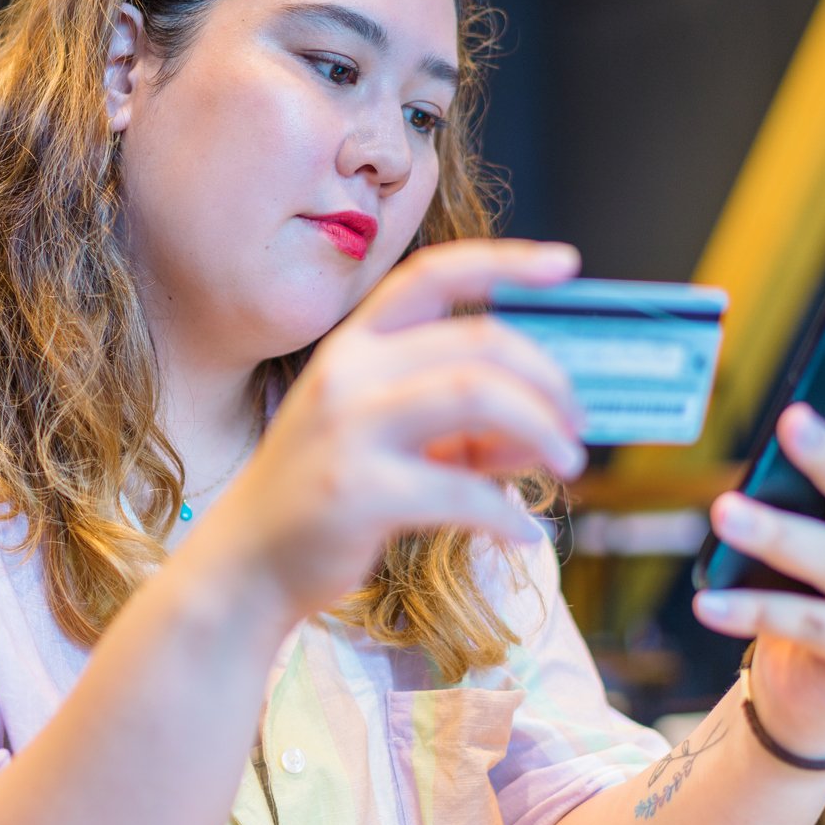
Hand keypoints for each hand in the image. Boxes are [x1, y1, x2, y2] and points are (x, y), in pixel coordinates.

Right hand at [195, 238, 589, 627]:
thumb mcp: (383, 438)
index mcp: (353, 345)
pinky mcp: (357, 491)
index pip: (433, 276)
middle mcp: (347, 373)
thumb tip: (546, 429)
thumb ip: (457, 424)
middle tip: (578, 424)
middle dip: (548, 380)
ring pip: (477, 395)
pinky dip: (508, 514)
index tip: (567, 263)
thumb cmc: (324, 495)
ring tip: (567, 463)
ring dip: (541, 429)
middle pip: (479, 344)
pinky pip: (462, 491)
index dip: (505, 261)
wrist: (246, 563)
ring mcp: (348, 429)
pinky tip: (522, 534)